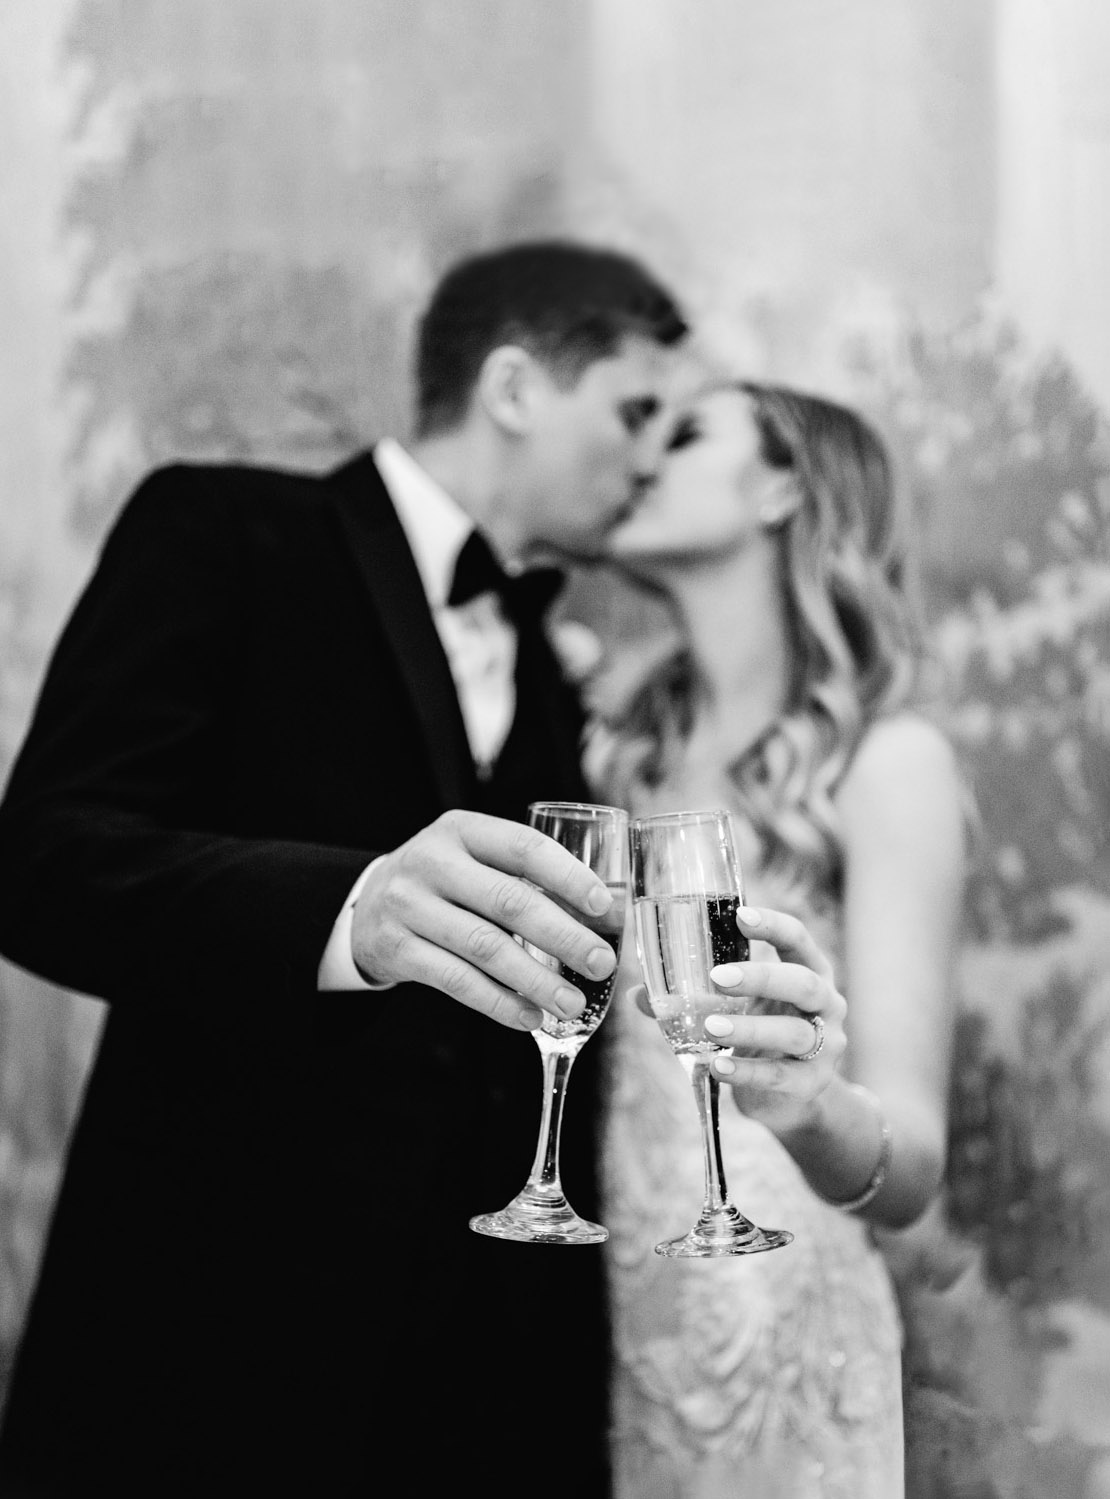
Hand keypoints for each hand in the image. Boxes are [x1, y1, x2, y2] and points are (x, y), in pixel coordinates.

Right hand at [350, 810, 616, 1031]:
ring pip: (485, 947)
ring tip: (571, 1002)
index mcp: (461, 830)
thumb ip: (522, 877)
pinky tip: (530, 1017)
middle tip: (600, 962)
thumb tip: (601, 918)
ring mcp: (409, 906)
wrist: (367, 906)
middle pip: (509, 901)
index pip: (523, 848)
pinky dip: (499, 1003)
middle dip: (563, 936)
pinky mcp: (397, 950)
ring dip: (535, 980)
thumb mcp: (472, 857)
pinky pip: (457, 981)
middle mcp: (431, 862)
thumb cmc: (445, 881)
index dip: (567, 876)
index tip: (603, 906)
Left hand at [626, 904, 846, 1131]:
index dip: (773, 925)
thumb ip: (696, 998)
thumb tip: (638, 995)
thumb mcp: (738, 1008)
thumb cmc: (761, 1036)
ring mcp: (824, 1046)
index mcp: (809, 972)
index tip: (740, 915)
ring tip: (711, 1027)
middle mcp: (825, 1005)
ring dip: (750, 1028)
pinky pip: (779, 1076)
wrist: (790, 1098)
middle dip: (761, 978)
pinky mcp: (811, 1084)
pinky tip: (718, 1067)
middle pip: (803, 983)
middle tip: (717, 978)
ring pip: (793, 1032)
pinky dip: (747, 1071)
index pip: (798, 939)